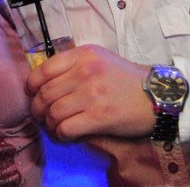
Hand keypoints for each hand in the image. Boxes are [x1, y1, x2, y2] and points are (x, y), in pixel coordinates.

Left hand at [25, 44, 154, 140]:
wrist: (158, 96)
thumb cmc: (125, 78)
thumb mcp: (98, 59)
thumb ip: (73, 64)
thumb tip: (43, 81)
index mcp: (82, 55)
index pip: (43, 70)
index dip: (31, 86)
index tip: (32, 94)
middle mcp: (85, 71)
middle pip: (45, 94)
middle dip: (37, 109)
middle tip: (41, 116)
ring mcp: (92, 94)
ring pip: (52, 112)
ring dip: (48, 124)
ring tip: (53, 127)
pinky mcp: (99, 117)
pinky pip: (66, 128)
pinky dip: (60, 135)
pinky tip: (64, 135)